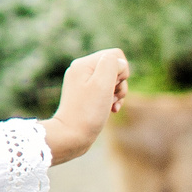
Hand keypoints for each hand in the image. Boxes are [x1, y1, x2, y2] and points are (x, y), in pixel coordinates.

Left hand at [44, 48, 129, 164]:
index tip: (112, 87)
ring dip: (117, 94)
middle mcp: (81, 70)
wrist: (70, 136)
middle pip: (114, 68)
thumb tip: (119, 64)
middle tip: (111, 98)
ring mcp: (82, 84)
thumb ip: (112, 64)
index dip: (121, 71)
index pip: (116, 55)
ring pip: (112, 81)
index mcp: (83, 64)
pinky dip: (111, 100)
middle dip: (119, 84)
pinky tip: (111, 111)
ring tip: (110, 106)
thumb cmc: (88, 112)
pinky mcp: (85, 96)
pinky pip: (106, 92)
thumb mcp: (102, 83)